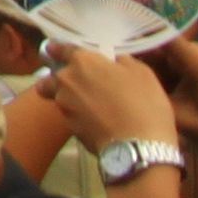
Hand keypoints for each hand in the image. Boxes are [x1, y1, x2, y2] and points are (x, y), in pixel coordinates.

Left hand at [37, 41, 166, 147]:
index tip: (54, 49)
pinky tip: (98, 123)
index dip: (58, 49)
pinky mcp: (70, 128)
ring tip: (94, 106)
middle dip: (63, 78)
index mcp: (83, 61)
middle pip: (55, 76)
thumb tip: (113, 62)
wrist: (139, 148)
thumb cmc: (144, 105)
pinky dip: (80, 118)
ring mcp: (65, 106)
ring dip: (71, 99)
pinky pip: (72, 117)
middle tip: (83, 84)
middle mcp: (67, 81)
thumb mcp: (141, 73)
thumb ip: (121, 62)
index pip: (61, 49)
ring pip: (60, 97)